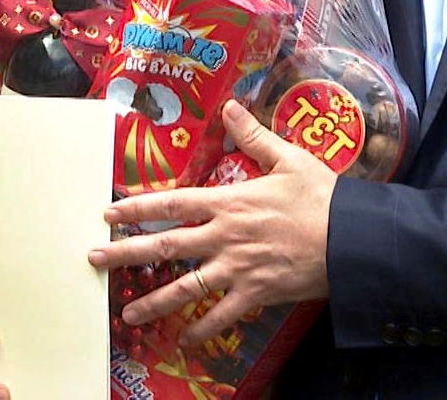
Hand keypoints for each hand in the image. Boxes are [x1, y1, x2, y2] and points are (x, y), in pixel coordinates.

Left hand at [87, 100, 336, 346]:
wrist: (352, 239)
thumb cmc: (322, 196)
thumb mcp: (288, 157)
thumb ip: (253, 135)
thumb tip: (228, 106)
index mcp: (229, 201)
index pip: (171, 203)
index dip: (136, 207)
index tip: (107, 212)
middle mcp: (224, 236)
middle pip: (165, 245)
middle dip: (126, 253)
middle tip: (95, 260)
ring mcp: (237, 268)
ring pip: (185, 287)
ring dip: (153, 301)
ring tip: (126, 313)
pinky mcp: (255, 294)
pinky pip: (222, 316)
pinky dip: (202, 329)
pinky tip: (184, 340)